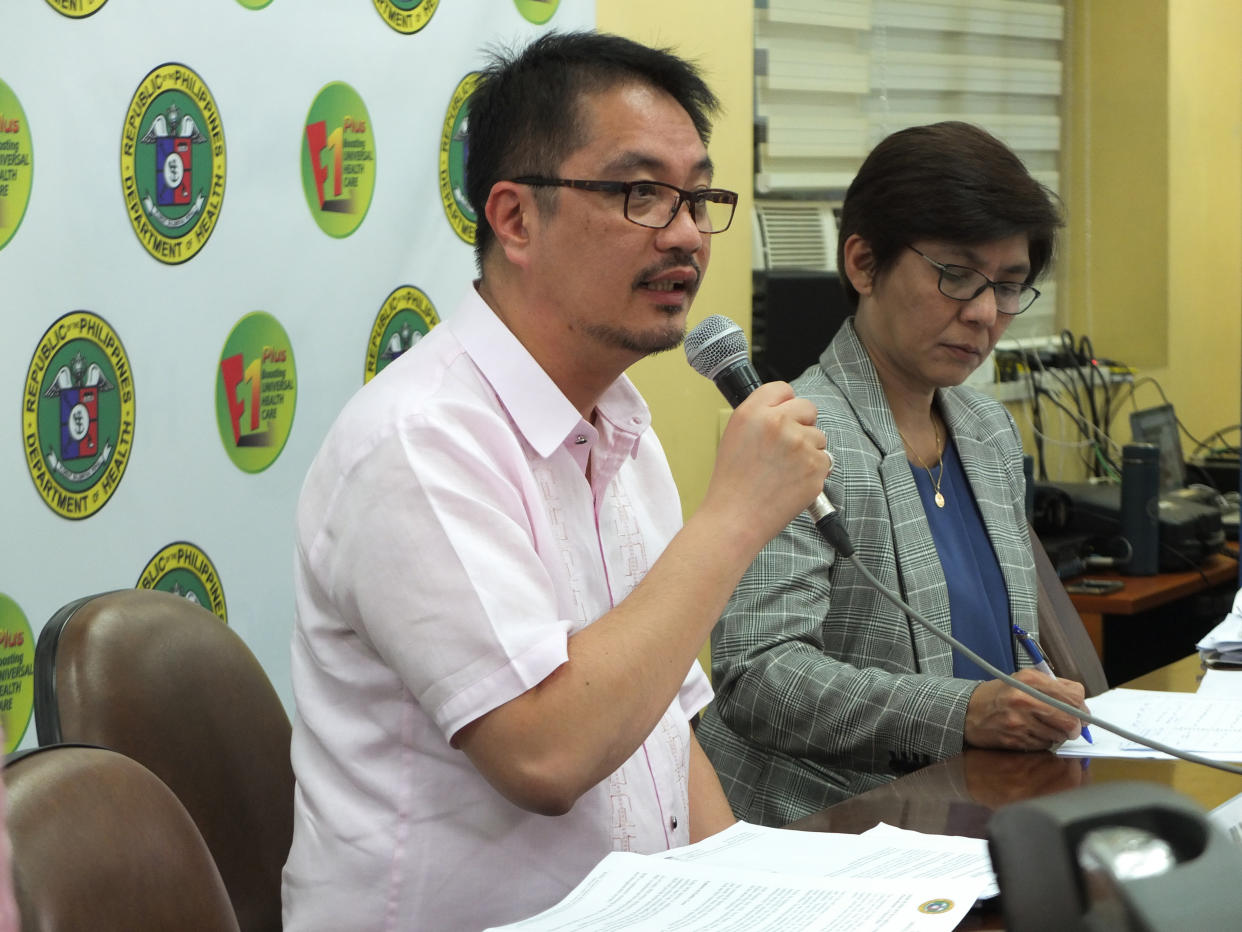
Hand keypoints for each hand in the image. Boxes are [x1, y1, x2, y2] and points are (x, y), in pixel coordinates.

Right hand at [702, 381, 830, 551]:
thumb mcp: (735, 436)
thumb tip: (786, 409)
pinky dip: (814, 471)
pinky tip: (793, 482)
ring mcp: (799, 443)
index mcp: (752, 413)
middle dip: (802, 424)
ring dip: (809, 450)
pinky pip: (826, 459)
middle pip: (808, 408)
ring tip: (784, 470)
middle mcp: (777, 423)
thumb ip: (760, 416)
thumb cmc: (733, 483)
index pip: (782, 389)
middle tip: (786, 448)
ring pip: (819, 436)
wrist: (736, 518)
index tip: (784, 416)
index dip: (785, 403)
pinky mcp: (816, 465)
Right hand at [964, 668, 1087, 750]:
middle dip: (1074, 726)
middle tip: (1071, 727)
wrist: (967, 711)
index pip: (1073, 695)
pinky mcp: (1015, 739)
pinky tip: (1031, 734)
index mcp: (1030, 680)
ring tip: (1044, 727)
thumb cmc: (1000, 695)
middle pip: (1070, 719)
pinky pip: (1043, 745)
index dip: (1081, 706)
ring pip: (1058, 735)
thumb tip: (1081, 703)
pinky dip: (1043, 742)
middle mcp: (1024, 699)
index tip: (1078, 711)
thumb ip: (1053, 687)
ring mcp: (1019, 721)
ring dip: (1057, 735)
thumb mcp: (1024, 680)